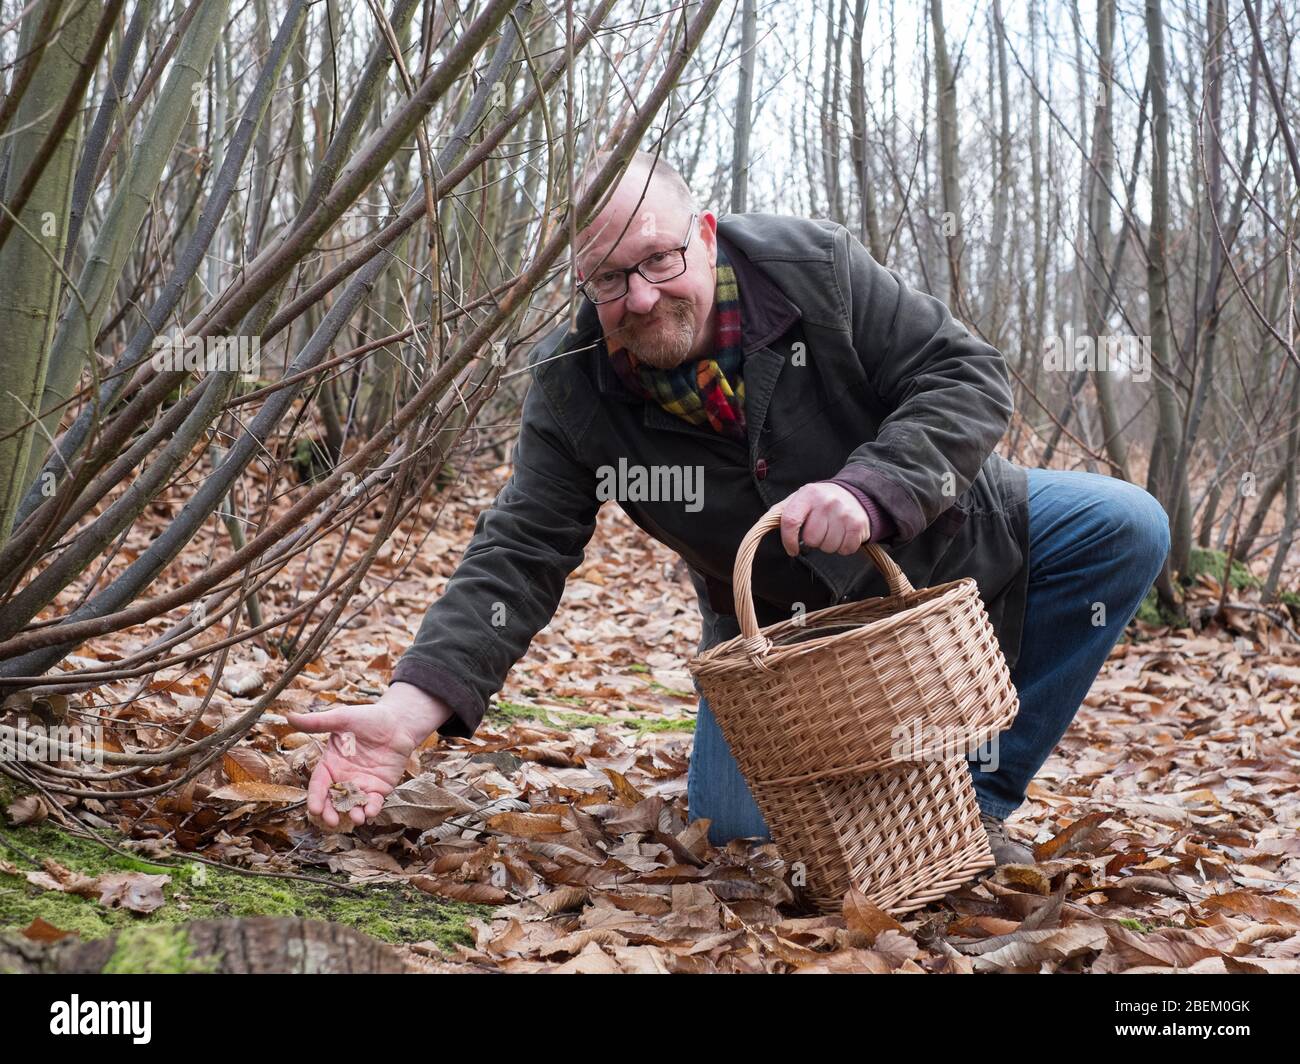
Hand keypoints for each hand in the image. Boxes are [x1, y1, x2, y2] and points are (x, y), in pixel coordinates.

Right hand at [285, 682, 452, 828]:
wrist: (398, 721)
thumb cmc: (368, 718)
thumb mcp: (341, 718)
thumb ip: (317, 722)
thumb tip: (289, 716)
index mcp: (330, 764)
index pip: (319, 784)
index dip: (316, 797)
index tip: (314, 809)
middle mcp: (343, 778)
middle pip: (333, 800)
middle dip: (330, 812)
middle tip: (332, 821)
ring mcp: (362, 784)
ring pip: (353, 805)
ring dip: (353, 814)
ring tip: (356, 818)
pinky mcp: (380, 788)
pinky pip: (373, 802)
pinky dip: (371, 809)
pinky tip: (370, 812)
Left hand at [779, 482, 872, 556]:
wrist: (855, 493)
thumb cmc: (820, 501)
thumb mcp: (799, 499)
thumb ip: (781, 512)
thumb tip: (763, 525)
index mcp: (807, 494)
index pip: (790, 521)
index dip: (788, 540)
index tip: (792, 549)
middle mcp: (826, 502)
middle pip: (811, 539)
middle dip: (813, 541)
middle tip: (819, 531)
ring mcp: (844, 513)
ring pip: (828, 547)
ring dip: (828, 545)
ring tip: (832, 531)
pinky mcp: (858, 524)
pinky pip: (845, 549)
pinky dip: (843, 548)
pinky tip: (843, 535)